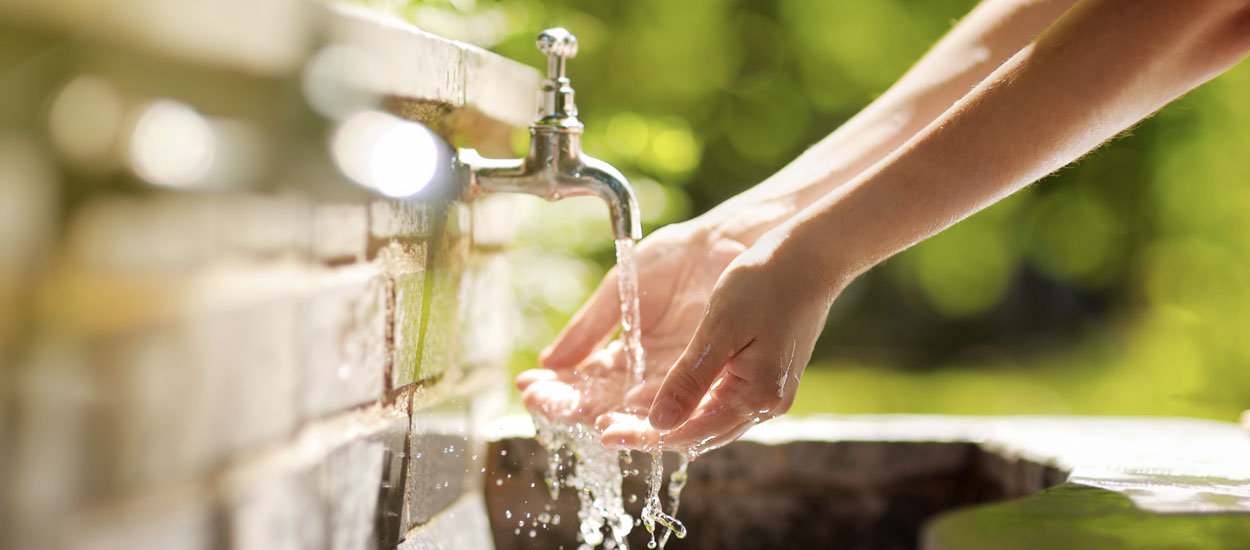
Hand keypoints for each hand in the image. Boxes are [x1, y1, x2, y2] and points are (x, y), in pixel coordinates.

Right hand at [516, 220, 749, 428]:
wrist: (724, 244)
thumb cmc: (674, 260)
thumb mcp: (621, 292)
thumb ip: (588, 328)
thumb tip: (548, 363)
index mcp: (623, 354)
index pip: (582, 382)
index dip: (554, 387)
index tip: (527, 387)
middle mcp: (646, 376)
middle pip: (600, 402)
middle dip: (568, 404)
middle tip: (540, 403)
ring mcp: (674, 380)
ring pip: (633, 411)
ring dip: (604, 415)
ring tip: (580, 414)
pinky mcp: (704, 379)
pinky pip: (674, 404)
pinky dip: (649, 413)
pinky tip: (623, 412)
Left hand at [599, 231, 841, 454]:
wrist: (811, 256)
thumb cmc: (767, 281)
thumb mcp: (720, 328)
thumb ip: (689, 378)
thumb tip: (658, 423)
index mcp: (755, 396)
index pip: (689, 432)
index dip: (643, 435)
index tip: (604, 432)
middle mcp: (762, 404)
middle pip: (694, 433)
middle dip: (647, 432)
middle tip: (602, 427)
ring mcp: (764, 392)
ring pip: (703, 421)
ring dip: (662, 421)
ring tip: (617, 416)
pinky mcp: (760, 376)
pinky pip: (714, 402)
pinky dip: (682, 403)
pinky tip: (655, 397)